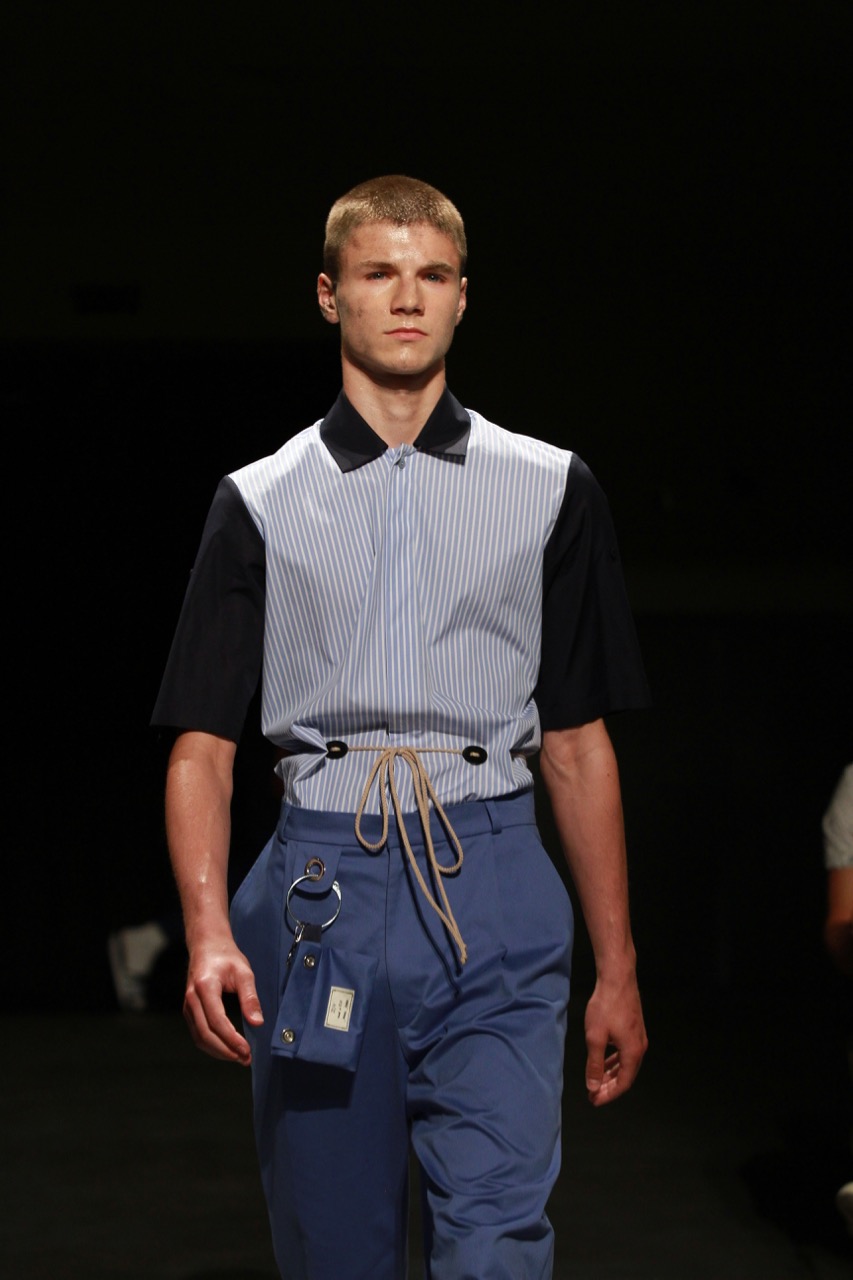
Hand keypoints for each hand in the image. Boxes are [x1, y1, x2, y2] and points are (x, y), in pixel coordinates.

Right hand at [182, 935, 263, 1065]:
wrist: (207, 945)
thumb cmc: (226, 956)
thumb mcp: (244, 972)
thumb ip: (250, 998)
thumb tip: (258, 1023)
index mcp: (205, 987)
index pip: (216, 1021)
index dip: (231, 1039)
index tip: (247, 1050)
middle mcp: (191, 999)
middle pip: (205, 1034)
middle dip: (225, 1051)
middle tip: (245, 1059)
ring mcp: (188, 1006)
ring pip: (199, 1038)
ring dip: (218, 1051)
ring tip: (239, 1057)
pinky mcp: (189, 1011)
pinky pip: (198, 1034)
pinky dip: (212, 1045)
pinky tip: (227, 1048)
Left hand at [583, 974, 647, 1106]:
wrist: (617, 978)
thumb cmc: (605, 1006)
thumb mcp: (595, 1037)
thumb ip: (594, 1064)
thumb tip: (594, 1087)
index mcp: (632, 1052)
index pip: (623, 1084)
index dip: (608, 1095)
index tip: (593, 1101)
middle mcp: (639, 1047)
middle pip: (626, 1075)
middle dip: (609, 1087)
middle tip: (593, 1094)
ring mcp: (638, 1037)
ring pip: (626, 1063)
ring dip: (611, 1074)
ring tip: (597, 1081)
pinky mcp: (634, 1028)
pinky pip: (625, 1052)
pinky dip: (615, 1061)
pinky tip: (605, 1060)